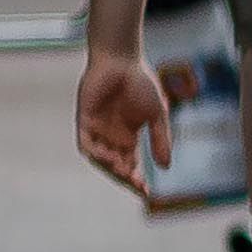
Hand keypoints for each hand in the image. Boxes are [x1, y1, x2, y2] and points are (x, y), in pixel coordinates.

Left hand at [71, 47, 166, 190]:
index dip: (137, 180)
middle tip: (137, 186)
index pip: (130, 165)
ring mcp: (97, 130)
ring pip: (99, 159)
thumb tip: (166, 167)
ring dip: (110, 168)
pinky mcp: (85, 120)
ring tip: (125, 173)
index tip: (147, 192)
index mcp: (127, 137)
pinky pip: (86, 144)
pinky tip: (109, 157)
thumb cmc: (140, 82)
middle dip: (125, 179)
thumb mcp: (157, 115)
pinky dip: (96, 153)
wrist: (122, 60)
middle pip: (115, 166)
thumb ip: (160, 140)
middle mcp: (110, 137)